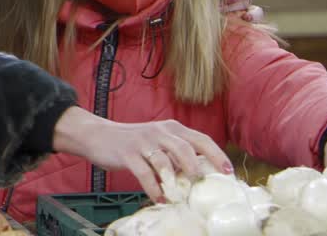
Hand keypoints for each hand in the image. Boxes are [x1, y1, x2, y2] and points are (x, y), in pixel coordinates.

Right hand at [52, 106, 232, 202]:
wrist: (98, 135)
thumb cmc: (133, 143)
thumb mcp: (158, 142)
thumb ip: (175, 154)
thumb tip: (199, 175)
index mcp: (171, 128)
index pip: (201, 138)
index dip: (217, 154)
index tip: (229, 171)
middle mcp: (160, 132)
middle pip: (185, 148)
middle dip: (198, 167)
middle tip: (204, 184)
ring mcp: (143, 142)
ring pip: (164, 160)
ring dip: (174, 180)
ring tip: (180, 195)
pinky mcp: (127, 153)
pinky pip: (144, 173)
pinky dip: (153, 188)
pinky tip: (159, 198)